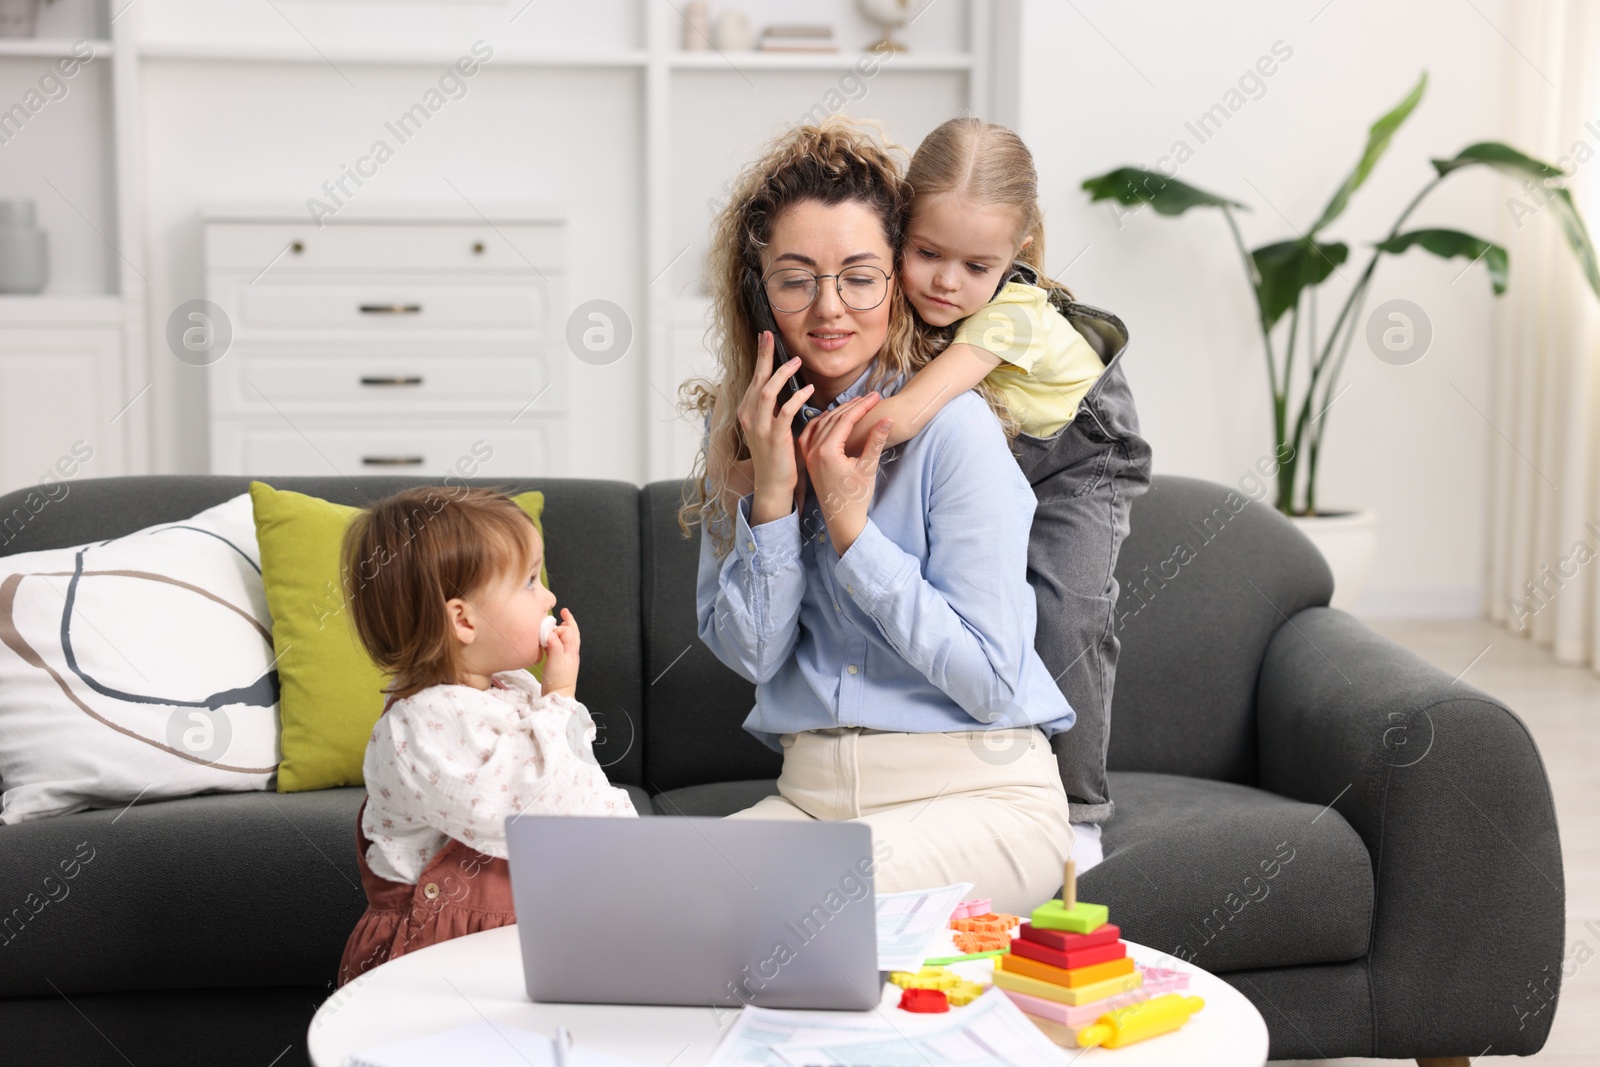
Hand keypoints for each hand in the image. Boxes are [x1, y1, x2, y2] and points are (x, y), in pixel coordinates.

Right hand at [540, 607, 578, 698]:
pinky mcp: (559, 663)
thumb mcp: (556, 659)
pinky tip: (549, 641)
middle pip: (572, 633)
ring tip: (559, 623)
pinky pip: (559, 647)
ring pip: (567, 639)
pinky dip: (556, 640)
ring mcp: (566, 658)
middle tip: (563, 611)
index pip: (569, 631)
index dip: (560, 627)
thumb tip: (550, 633)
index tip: (550, 627)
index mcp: (572, 650)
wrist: (558, 696)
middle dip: (568, 621)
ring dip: (562, 630)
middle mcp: (571, 653)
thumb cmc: (558, 680)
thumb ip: (554, 644)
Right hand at [738, 331, 812, 523]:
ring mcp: (759, 428)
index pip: (753, 379)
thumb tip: (782, 387)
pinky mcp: (774, 438)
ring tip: (796, 362)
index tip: (766, 338)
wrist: (773, 485)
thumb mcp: (769, 427)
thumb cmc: (776, 455)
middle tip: (769, 335)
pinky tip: (808, 390)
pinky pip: (784, 412)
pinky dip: (796, 398)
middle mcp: (748, 417)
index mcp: (747, 412)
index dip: (760, 358)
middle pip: (756, 379)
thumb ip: (772, 408)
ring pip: (767, 392)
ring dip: (782, 374)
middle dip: (764, 355)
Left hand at [797, 392, 893, 555]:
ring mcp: (808, 456)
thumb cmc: (856, 497)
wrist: (842, 520)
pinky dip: (820, 422)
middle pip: (833, 419)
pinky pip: (810, 434)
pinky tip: (829, 417)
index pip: (845, 420)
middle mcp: (813, 451)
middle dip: (852, 406)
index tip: (876, 396)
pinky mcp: (808, 461)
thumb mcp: (868, 468)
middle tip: (868, 397)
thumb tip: (887, 419)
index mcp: (827, 452)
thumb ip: (875, 441)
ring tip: (854, 404)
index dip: (862, 406)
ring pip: (820, 424)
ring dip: (837, 412)